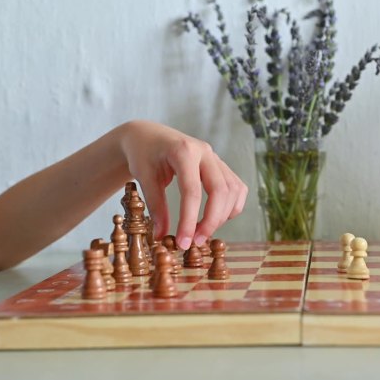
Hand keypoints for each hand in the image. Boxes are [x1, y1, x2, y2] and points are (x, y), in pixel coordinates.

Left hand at [120, 120, 247, 249]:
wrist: (148, 136)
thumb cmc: (143, 155)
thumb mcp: (144, 178)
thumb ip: (156, 206)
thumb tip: (162, 236)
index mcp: (184, 151)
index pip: (192, 191)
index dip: (189, 220)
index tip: (183, 243)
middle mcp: (205, 152)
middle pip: (220, 191)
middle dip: (211, 221)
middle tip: (196, 242)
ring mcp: (216, 158)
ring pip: (233, 190)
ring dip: (222, 216)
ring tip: (203, 232)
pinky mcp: (221, 165)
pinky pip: (236, 187)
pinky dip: (231, 206)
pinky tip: (217, 218)